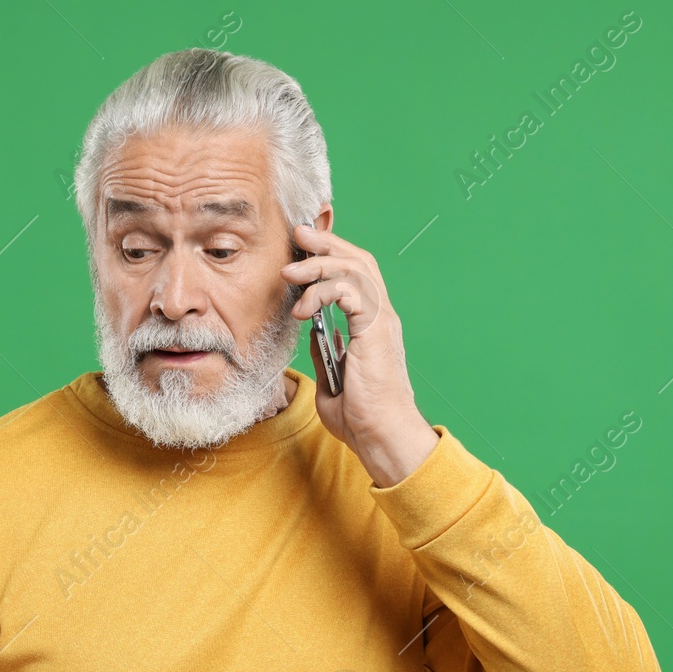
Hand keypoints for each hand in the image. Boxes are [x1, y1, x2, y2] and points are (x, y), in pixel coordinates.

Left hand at [281, 223, 438, 486]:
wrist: (382, 437)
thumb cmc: (361, 418)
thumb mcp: (332, 379)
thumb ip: (326, 353)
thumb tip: (314, 334)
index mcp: (372, 325)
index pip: (354, 275)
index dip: (330, 256)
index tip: (301, 249)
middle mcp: (381, 316)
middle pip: (358, 260)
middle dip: (326, 243)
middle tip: (298, 234)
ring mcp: (381, 321)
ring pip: (354, 269)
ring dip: (319, 263)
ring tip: (290, 270)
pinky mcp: (376, 330)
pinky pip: (351, 291)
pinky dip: (324, 291)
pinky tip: (303, 309)